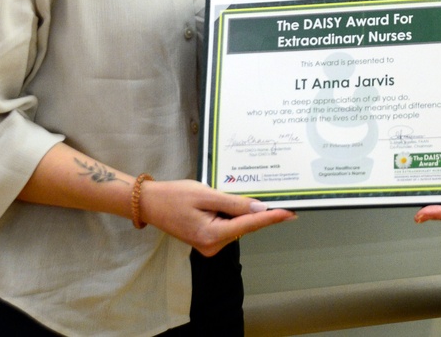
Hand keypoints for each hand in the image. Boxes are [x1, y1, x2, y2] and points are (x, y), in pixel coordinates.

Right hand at [139, 179, 295, 255]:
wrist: (150, 203)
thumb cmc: (174, 196)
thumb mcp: (206, 194)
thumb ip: (234, 203)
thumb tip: (260, 209)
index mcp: (212, 235)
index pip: (249, 225)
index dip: (272, 218)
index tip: (291, 213)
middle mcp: (213, 245)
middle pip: (244, 226)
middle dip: (257, 211)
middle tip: (275, 197)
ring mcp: (210, 245)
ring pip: (237, 226)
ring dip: (243, 211)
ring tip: (237, 194)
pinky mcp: (207, 240)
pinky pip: (228, 226)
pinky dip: (233, 214)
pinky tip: (230, 202)